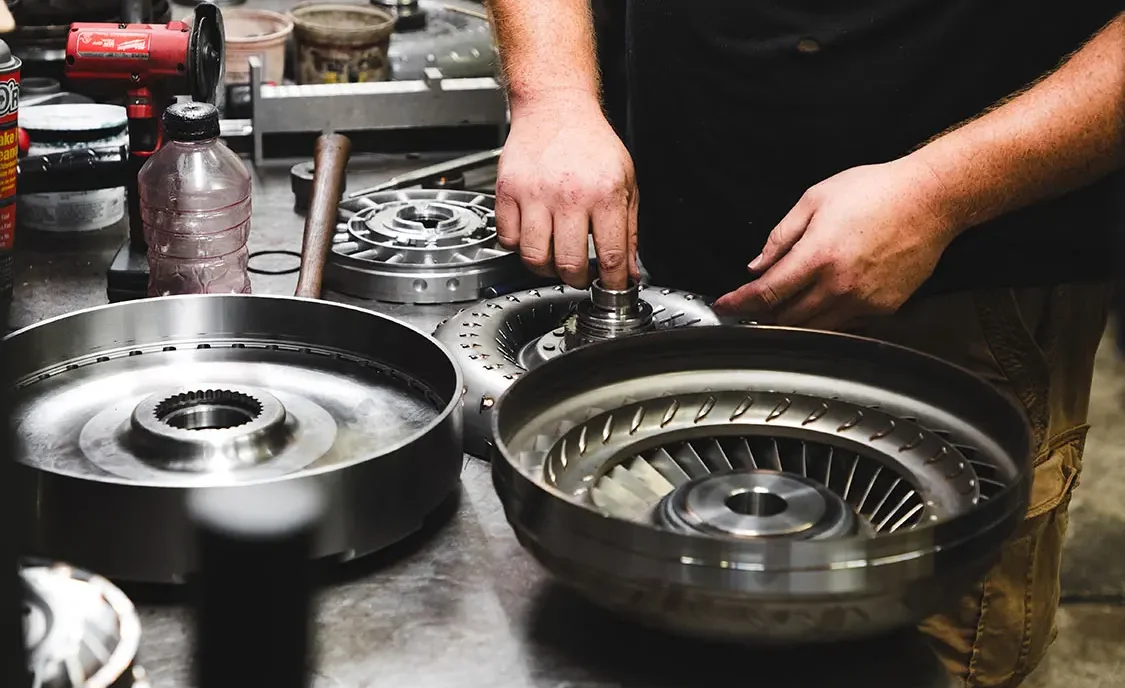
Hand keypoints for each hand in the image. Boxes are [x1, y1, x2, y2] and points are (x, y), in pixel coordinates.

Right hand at [495, 93, 639, 288]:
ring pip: (534, 257)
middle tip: (581, 276)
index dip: (612, 283)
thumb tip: (628, 270)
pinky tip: (533, 237)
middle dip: (577, 280)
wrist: (556, 107)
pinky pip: (508, 238)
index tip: (611, 290)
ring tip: (554, 260)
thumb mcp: (626, 181)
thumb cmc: (591, 142)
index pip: (611, 255)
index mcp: (604, 193)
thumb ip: (629, 229)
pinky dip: (519, 246)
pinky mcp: (508, 191)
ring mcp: (534, 194)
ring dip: (546, 269)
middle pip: (569, 263)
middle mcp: (569, 195)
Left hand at [712, 157, 959, 329]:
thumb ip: (781, 236)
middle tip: (749, 310)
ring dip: (791, 324)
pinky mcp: (883, 308)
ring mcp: (863, 301)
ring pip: (814, 329)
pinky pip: (844, 325)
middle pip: (786, 318)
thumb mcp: (816, 199)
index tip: (723, 307)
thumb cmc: (874, 191)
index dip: (739, 303)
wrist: (931, 199)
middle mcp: (838, 285)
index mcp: (817, 256)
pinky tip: (819, 307)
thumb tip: (757, 266)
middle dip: (762, 316)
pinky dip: (825, 321)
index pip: (766, 292)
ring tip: (778, 313)